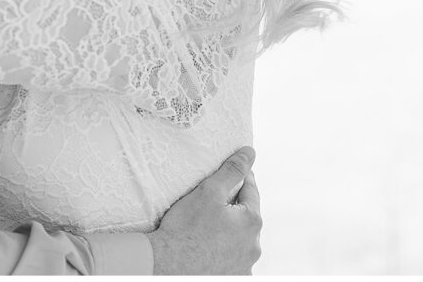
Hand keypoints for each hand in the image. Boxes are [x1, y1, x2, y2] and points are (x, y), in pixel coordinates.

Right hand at [147, 146, 261, 274]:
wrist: (169, 265)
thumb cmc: (186, 228)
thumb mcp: (209, 191)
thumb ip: (232, 171)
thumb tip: (249, 153)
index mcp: (252, 221)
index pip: (251, 191)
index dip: (242, 178)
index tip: (235, 171)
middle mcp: (253, 245)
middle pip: (246, 217)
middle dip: (235, 206)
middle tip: (217, 199)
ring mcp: (245, 265)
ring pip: (240, 240)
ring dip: (231, 231)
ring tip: (210, 225)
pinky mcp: (233, 277)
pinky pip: (233, 260)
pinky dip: (225, 252)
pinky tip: (210, 247)